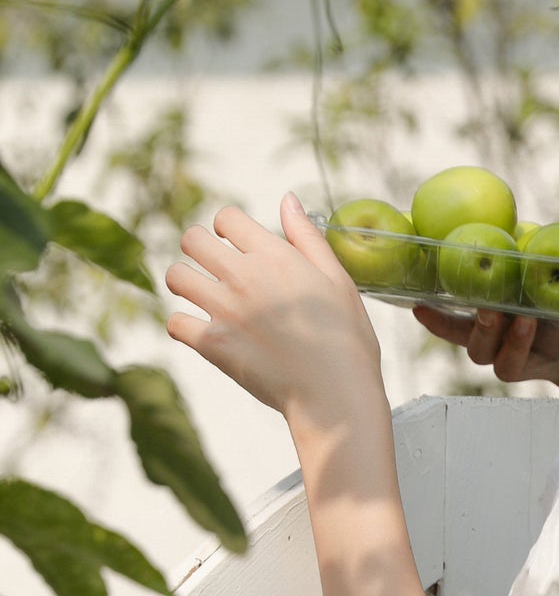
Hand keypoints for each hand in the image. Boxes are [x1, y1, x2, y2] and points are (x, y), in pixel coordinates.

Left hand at [165, 194, 382, 427]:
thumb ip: (307, 237)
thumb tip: (287, 198)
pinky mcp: (213, 344)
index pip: (226, 217)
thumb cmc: (347, 341)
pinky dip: (183, 326)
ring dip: (185, 283)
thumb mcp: (338, 280)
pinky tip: (199, 331)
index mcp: (274, 255)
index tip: (234, 244)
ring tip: (202, 296)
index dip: (227, 228)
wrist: (336, 396)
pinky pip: (175, 322)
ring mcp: (225, 310)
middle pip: (191, 239)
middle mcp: (244, 276)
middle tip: (213, 268)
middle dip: (198, 249)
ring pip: (175, 276)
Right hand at [411, 301, 558, 396]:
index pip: (476, 327)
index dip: (446, 319)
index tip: (417, 303)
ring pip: (516, 370)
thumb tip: (533, 228)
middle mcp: (538, 353)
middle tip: (489, 308)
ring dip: (516, 342)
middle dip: (478, 331)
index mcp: (530, 327)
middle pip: (484, 354)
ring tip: (530, 319)